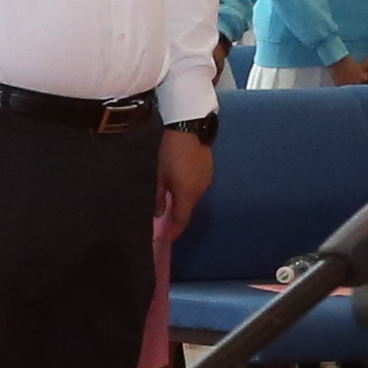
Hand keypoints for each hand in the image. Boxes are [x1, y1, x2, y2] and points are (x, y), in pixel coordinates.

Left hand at [156, 123, 213, 248]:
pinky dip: (188, 191)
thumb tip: (159, 214)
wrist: (190, 128)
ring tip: (170, 202)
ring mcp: (206, 181)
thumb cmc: (171, 152)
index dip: (174, 232)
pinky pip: (197, 187)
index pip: (181, 220)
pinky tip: (179, 185)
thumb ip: (158, 197)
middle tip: (164, 221)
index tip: (166, 239)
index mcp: (187, 194)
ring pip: (193, 198)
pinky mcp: (209, 171)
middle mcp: (200, 191)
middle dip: (177, 217)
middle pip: (188, 210)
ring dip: (183, 202)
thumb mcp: (159, 175)